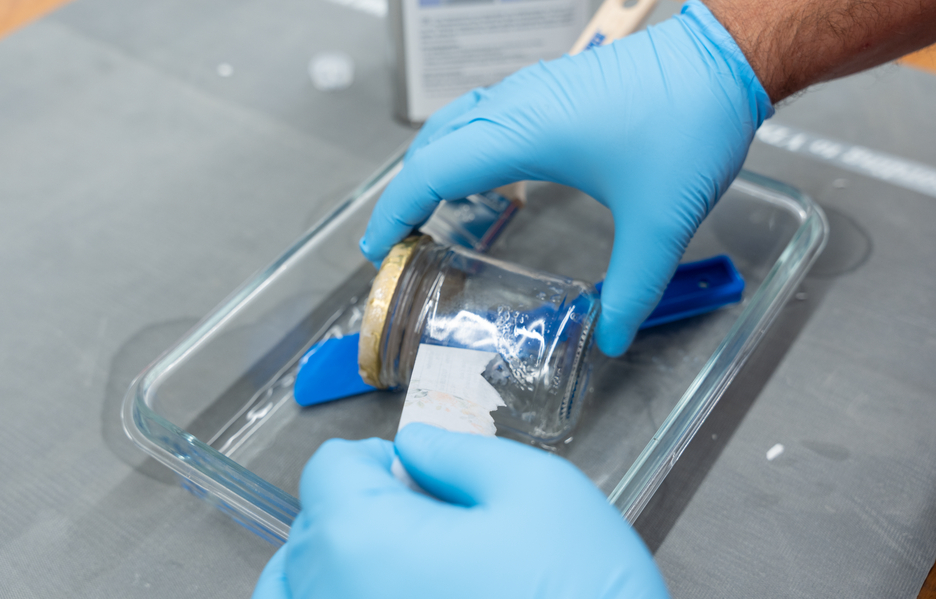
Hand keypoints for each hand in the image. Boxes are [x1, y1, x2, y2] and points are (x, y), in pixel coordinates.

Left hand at [252, 423, 668, 598]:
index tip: (422, 475)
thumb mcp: (538, 491)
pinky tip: (379, 597)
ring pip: (292, 593)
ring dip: (327, 568)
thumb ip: (460, 454)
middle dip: (361, 511)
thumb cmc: (584, 597)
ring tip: (395, 565)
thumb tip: (414, 448)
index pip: (327, 472)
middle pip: (309, 534)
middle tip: (431, 524)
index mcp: (363, 543)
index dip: (377, 459)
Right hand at [360, 0, 772, 355]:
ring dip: (431, 166)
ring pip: (455, 125)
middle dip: (404, 193)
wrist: (721, 60)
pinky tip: (481, 177)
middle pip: (432, 146)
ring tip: (426, 213)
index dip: (395, 211)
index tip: (376, 249)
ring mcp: (532, 90)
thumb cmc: (689, 125)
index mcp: (524, 131)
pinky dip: (461, 148)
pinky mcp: (550, 88)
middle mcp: (516, 103)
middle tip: (396, 242)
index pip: (432, 171)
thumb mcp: (661, 221)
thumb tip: (614, 339)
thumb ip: (634, 288)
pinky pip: (482, 116)